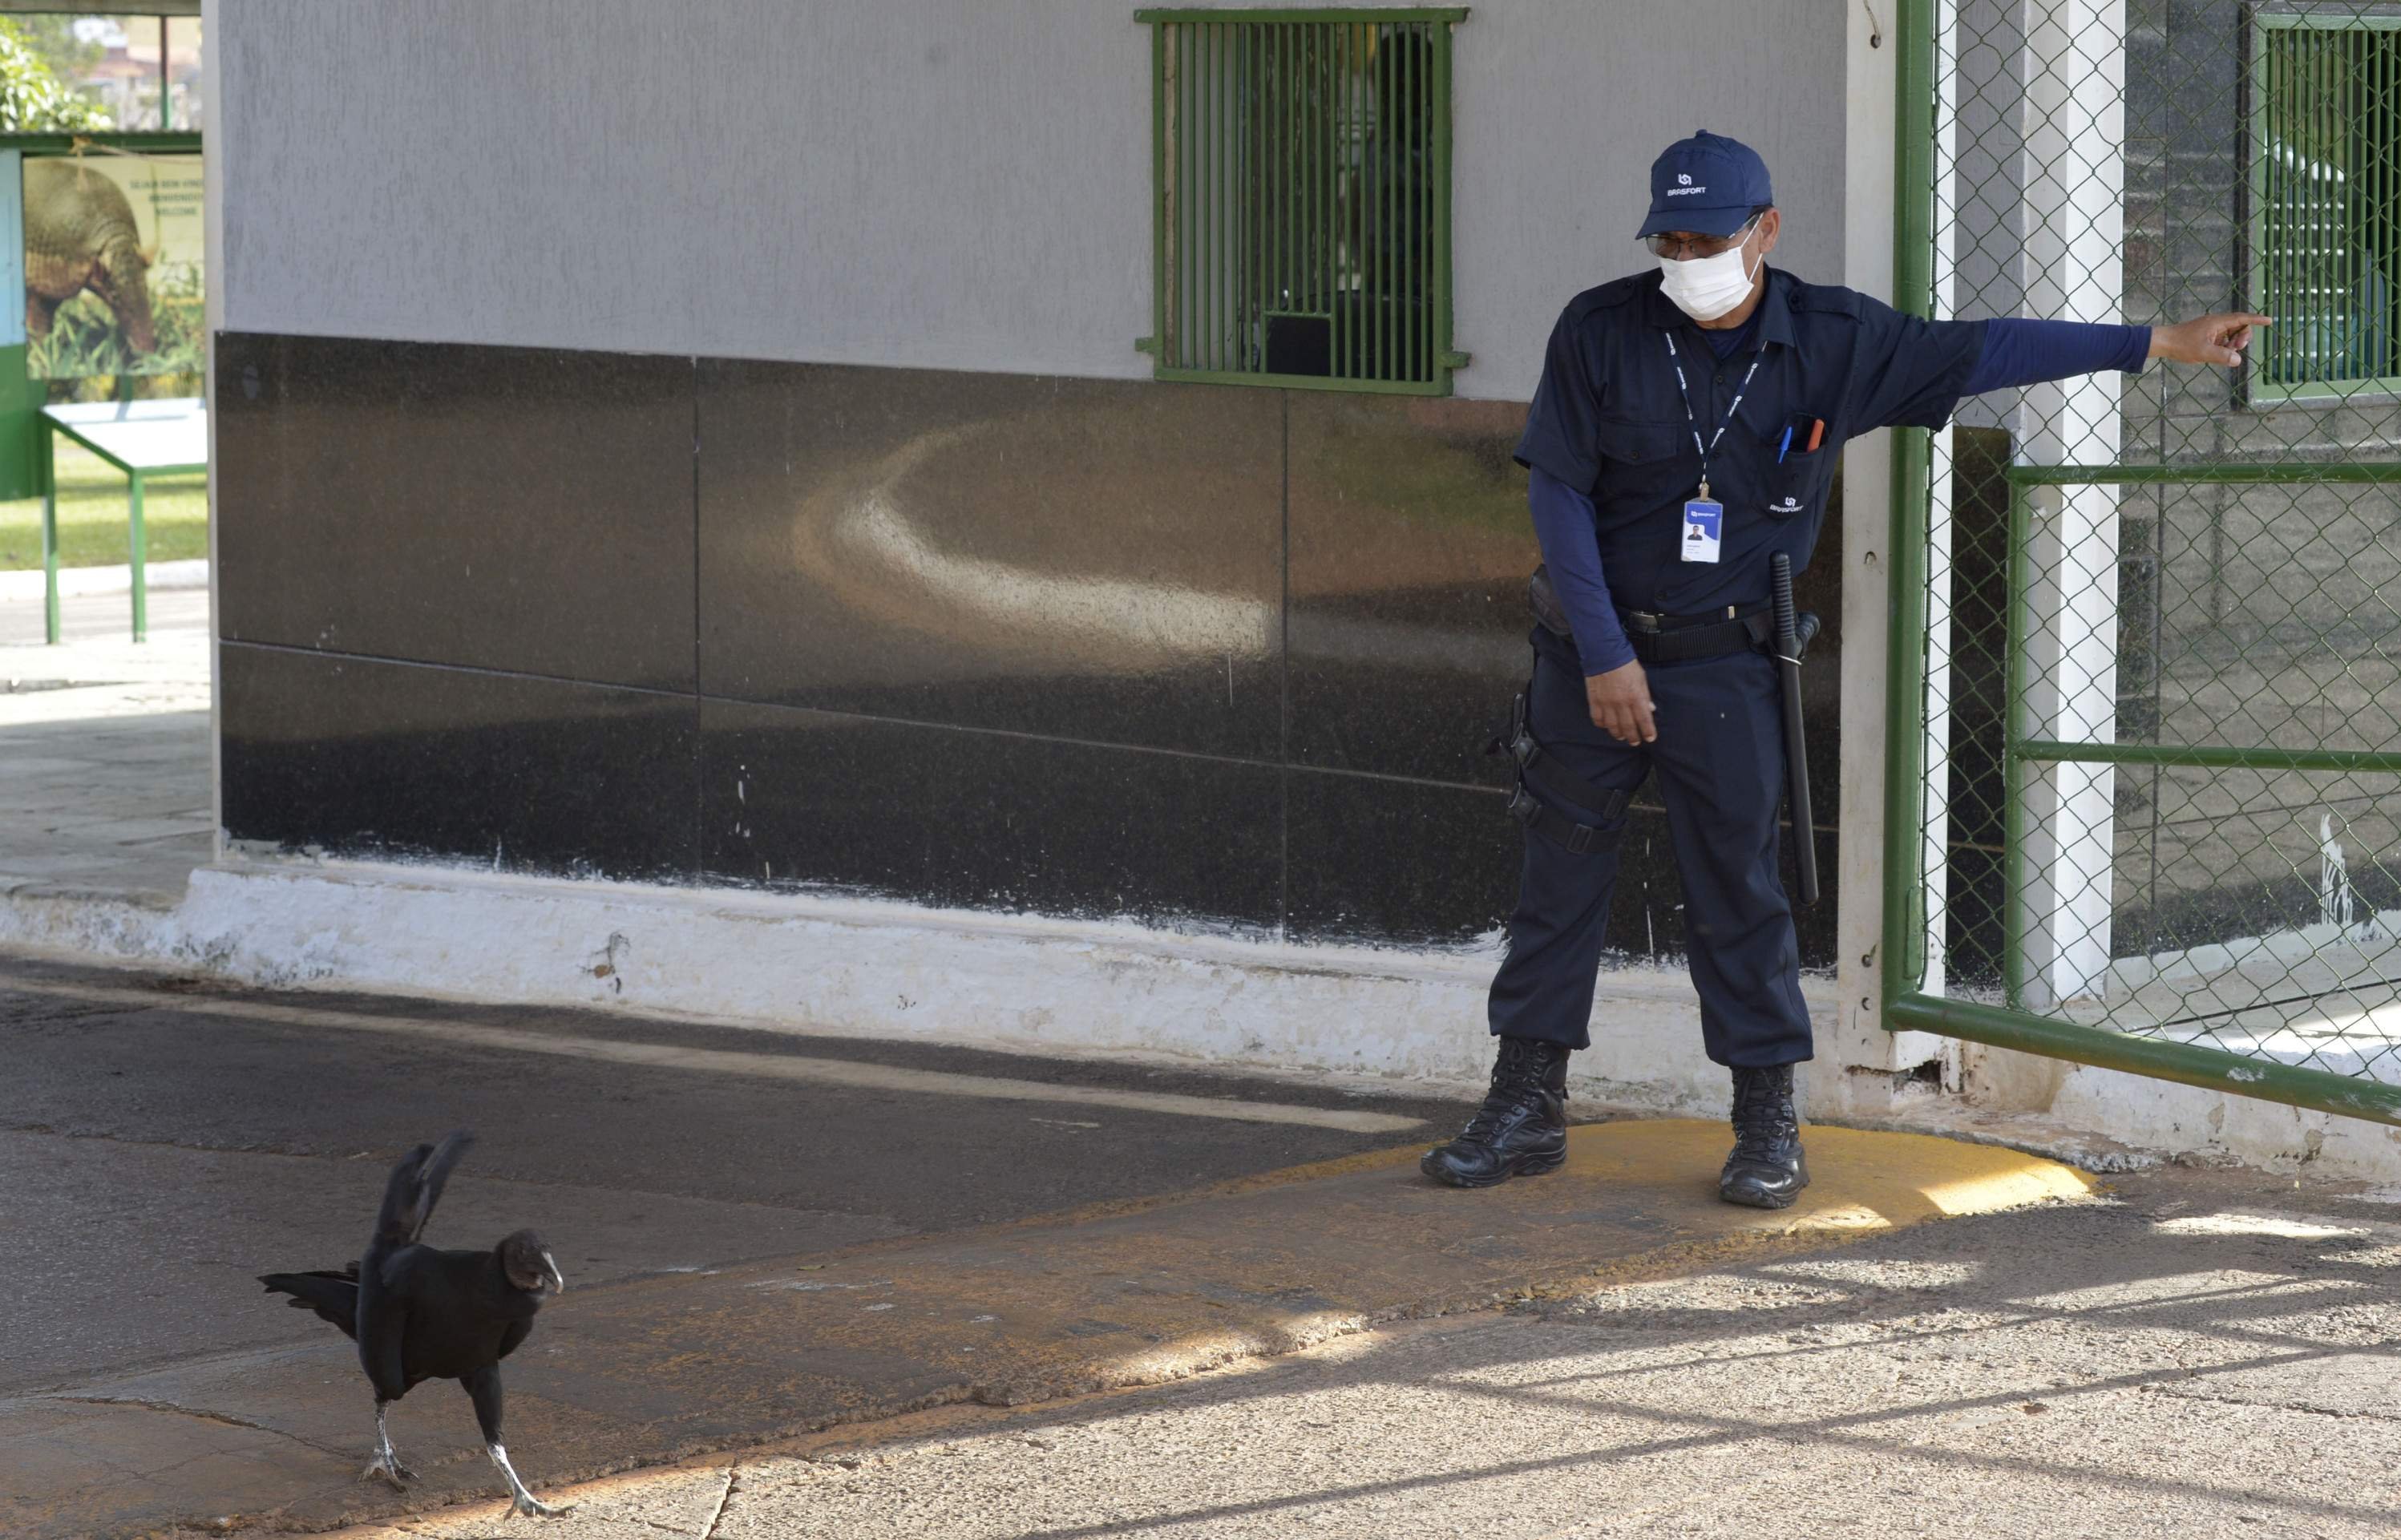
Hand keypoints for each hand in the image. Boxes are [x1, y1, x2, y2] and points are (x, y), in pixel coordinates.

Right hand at [1585, 660, 1655, 744]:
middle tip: (1635, 742)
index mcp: (1636, 697)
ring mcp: (1607, 703)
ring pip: (1612, 726)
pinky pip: (1597, 719)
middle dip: (1633, 737)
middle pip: (1628, 727)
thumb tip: (1650, 709)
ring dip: (1618, 734)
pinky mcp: (1594, 701)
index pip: (1644, 720)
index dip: (1648, 731)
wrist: (1605, 653)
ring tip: (1621, 736)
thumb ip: (1645, 695)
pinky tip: (1606, 726)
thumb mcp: (1641, 678)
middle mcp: (1621, 703)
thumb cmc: (1626, 664)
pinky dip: (1602, 725)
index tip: (1650, 738)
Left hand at [2148, 312, 2269, 366]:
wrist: (2163, 343)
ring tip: (2227, 353)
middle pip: (2240, 327)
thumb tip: (2238, 360)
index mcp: (2217, 322)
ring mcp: (2212, 330)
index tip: (2269, 321)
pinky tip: (2219, 355)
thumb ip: (2222, 356)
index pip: (2242, 318)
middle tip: (2237, 348)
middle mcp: (2216, 324)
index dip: (2256, 320)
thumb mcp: (2203, 353)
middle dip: (2243, 337)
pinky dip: (2225, 347)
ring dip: (2234, 344)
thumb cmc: (2181, 345)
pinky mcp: (2207, 337)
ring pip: (2232, 335)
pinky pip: (2223, 341)